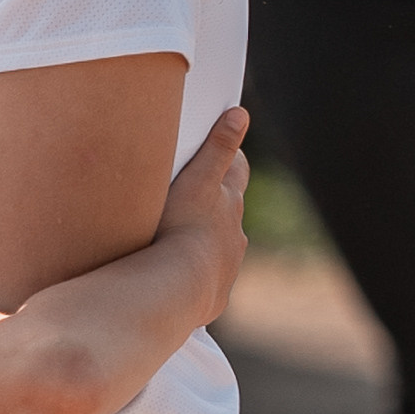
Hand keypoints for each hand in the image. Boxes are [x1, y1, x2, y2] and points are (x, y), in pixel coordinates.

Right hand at [155, 104, 249, 319]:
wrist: (174, 290)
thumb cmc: (181, 230)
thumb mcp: (197, 180)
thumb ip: (218, 147)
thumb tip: (240, 114)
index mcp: (229, 204)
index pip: (235, 173)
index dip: (230, 160)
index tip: (226, 152)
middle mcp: (234, 237)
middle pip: (230, 213)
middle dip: (219, 205)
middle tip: (199, 199)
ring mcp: (225, 270)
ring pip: (220, 251)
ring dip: (207, 245)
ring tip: (183, 245)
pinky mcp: (212, 299)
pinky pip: (206, 286)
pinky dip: (197, 280)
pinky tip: (180, 282)